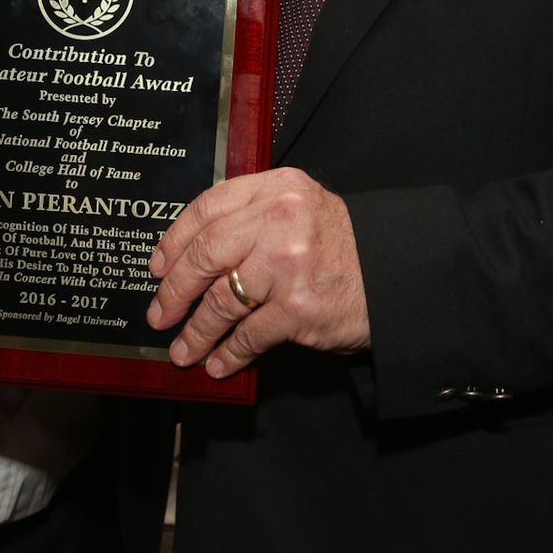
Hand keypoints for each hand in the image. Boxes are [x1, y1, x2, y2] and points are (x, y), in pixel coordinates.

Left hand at [146, 168, 369, 377]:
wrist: (395, 273)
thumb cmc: (342, 245)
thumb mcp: (300, 208)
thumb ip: (254, 216)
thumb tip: (191, 255)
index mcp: (276, 189)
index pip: (207, 208)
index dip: (174, 241)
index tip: (157, 268)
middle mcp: (280, 220)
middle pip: (205, 255)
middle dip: (175, 291)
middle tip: (159, 314)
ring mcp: (288, 264)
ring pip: (221, 300)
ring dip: (196, 331)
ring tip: (182, 350)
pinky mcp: (299, 307)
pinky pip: (249, 334)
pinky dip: (229, 353)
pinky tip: (218, 363)